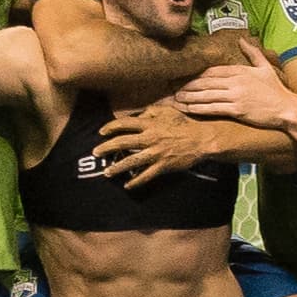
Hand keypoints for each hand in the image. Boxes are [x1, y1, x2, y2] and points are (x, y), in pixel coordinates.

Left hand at [94, 103, 210, 188]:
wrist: (201, 140)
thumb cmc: (184, 124)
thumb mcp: (167, 111)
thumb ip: (151, 112)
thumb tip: (138, 116)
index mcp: (150, 124)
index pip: (125, 124)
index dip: (111, 127)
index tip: (101, 132)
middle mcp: (150, 138)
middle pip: (122, 142)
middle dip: (106, 147)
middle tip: (96, 152)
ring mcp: (156, 154)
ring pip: (131, 161)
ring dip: (117, 167)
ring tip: (107, 172)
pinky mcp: (163, 166)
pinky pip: (146, 175)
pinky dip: (135, 181)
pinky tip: (127, 185)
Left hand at [174, 39, 296, 128]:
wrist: (287, 108)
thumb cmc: (276, 90)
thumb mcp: (265, 67)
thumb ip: (252, 53)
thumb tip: (242, 38)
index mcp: (240, 70)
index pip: (212, 70)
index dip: (196, 74)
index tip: (184, 76)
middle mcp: (235, 81)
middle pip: (205, 81)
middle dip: (188, 85)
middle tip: (172, 87)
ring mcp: (235, 96)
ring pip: (206, 94)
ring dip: (189, 97)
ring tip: (176, 98)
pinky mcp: (237, 110)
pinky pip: (212, 108)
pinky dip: (198, 108)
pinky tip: (187, 109)